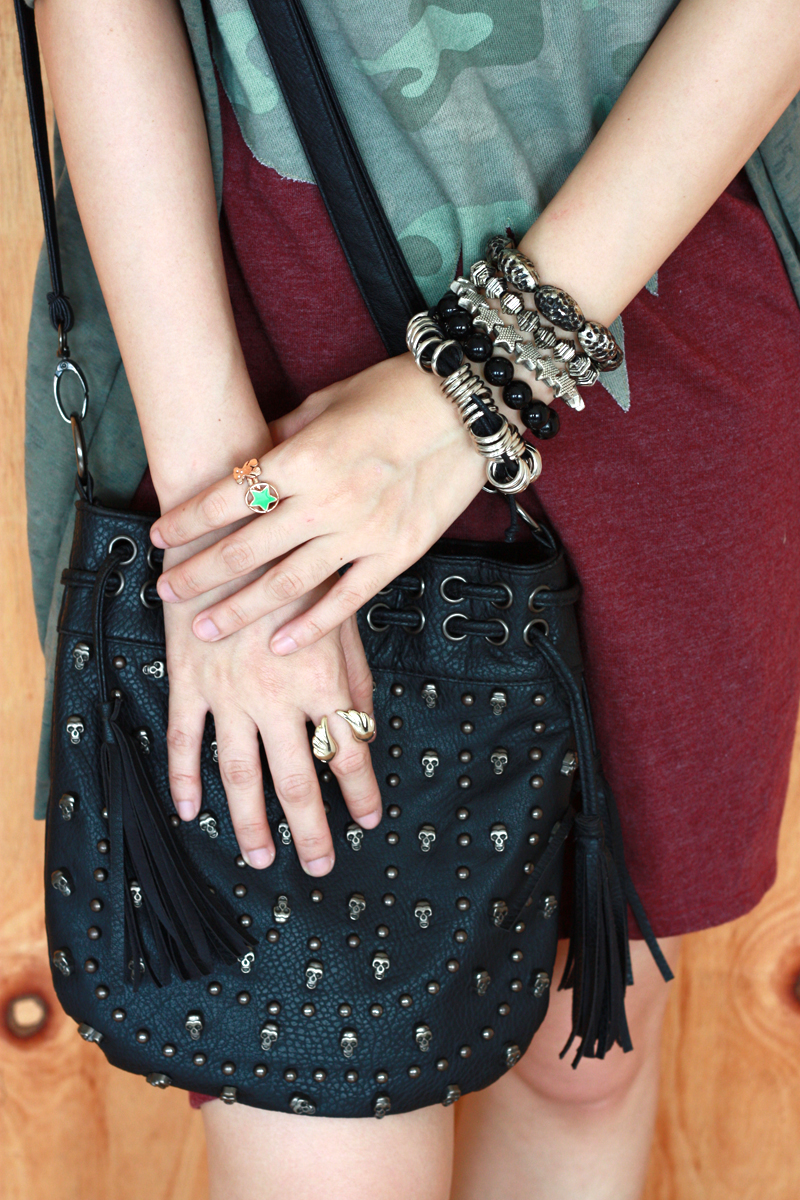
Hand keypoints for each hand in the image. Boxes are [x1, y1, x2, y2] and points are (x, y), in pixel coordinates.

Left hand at [150, 353, 485, 652]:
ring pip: (287, 583)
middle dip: (199, 574)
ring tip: (206, 629)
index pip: (228, 497)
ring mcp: (362, 533)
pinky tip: (281, 645)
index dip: (187, 521)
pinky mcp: (395, 554)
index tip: (161, 536)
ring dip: (240, 610)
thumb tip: (244, 462)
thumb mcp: (326, 401)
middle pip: (246, 548)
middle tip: (167, 591)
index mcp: (304, 457)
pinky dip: (311, 627)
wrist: (468, 408)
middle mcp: (327, 500)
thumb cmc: (397, 394)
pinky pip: (346, 600)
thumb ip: (281, 437)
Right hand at [161, 535, 380, 875]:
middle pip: (298, 777)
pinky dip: (185, 779)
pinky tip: (191, 812)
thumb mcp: (340, 612)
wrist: (229, 527)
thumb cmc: (293, 564)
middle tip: (321, 864)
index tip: (367, 820)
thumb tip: (366, 725)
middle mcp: (277, 695)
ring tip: (260, 857)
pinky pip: (185, 740)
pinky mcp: (190, 682)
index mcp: (322, 678)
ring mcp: (228, 693)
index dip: (361, 792)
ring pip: (240, 772)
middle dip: (312, 828)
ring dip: (252, 820)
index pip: (349, 751)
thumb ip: (355, 673)